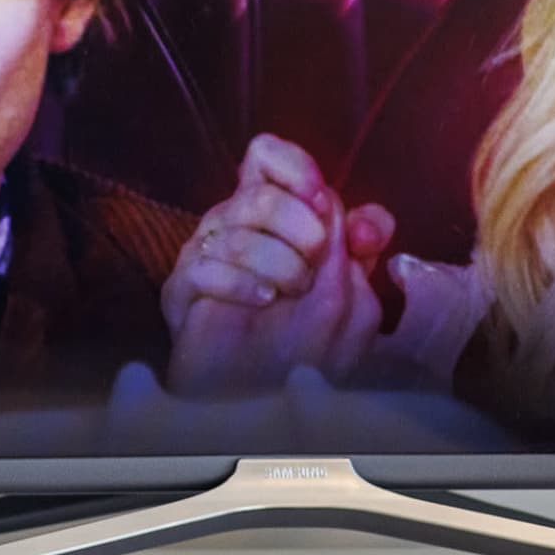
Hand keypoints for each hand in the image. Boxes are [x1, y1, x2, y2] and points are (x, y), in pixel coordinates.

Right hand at [165, 133, 396, 393]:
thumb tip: (373, 220)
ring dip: (279, 262)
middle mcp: (233, 225)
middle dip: (299, 225)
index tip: (320, 200)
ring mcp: (203, 256)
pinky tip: (263, 302)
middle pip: (257, 192)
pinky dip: (243, 283)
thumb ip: (360, 249)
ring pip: (234, 228)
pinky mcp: (180, 292)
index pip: (266, 155)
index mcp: (270, 213)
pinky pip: (205, 267)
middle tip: (315, 263)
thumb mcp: (351, 292)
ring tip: (291, 293)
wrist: (263, 399)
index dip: (294, 167)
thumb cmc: (304, 342)